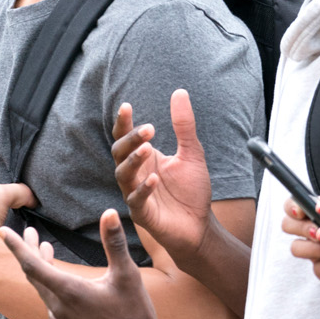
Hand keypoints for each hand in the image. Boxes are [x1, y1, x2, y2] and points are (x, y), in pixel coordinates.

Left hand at [0, 210, 171, 318]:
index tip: (2, 231)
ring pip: (43, 290)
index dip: (16, 246)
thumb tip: (110, 212)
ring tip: (45, 250)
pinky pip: (51, 305)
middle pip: (35, 276)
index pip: (32, 265)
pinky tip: (59, 284)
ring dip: (42, 269)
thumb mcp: (126, 275)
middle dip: (30, 251)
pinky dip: (50, 287)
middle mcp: (59, 308)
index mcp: (69, 292)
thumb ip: (114, 242)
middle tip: (29, 232)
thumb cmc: (134, 314)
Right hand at [111, 92, 212, 260]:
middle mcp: (135, 175)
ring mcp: (135, 194)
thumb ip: (184, 126)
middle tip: (149, 129)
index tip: (126, 106)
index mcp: (144, 159)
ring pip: (123, 175)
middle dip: (130, 139)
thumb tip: (179, 92)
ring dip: (133, 160)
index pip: (126, 137)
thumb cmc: (191, 192)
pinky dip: (143, 189)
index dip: (123, 122)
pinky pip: (136, 200)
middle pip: (119, 152)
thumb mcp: (192, 153)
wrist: (200, 226)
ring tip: (147, 149)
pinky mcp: (143, 214)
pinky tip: (154, 179)